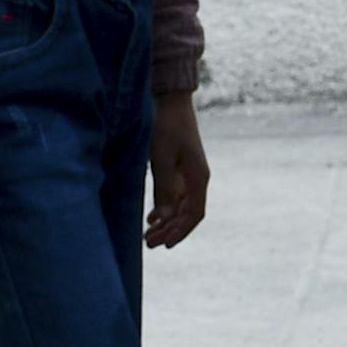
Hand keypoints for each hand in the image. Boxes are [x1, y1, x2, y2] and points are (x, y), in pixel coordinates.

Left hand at [146, 91, 211, 247]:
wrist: (171, 101)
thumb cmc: (166, 127)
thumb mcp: (162, 158)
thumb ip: (164, 189)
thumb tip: (166, 219)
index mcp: (198, 177)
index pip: (194, 214)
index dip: (180, 232)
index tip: (164, 244)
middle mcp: (197, 178)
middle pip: (188, 213)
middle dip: (170, 231)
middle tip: (149, 244)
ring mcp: (188, 173)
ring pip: (181, 206)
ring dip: (167, 222)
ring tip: (148, 235)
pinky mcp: (179, 168)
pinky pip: (175, 195)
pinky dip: (165, 209)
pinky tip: (152, 217)